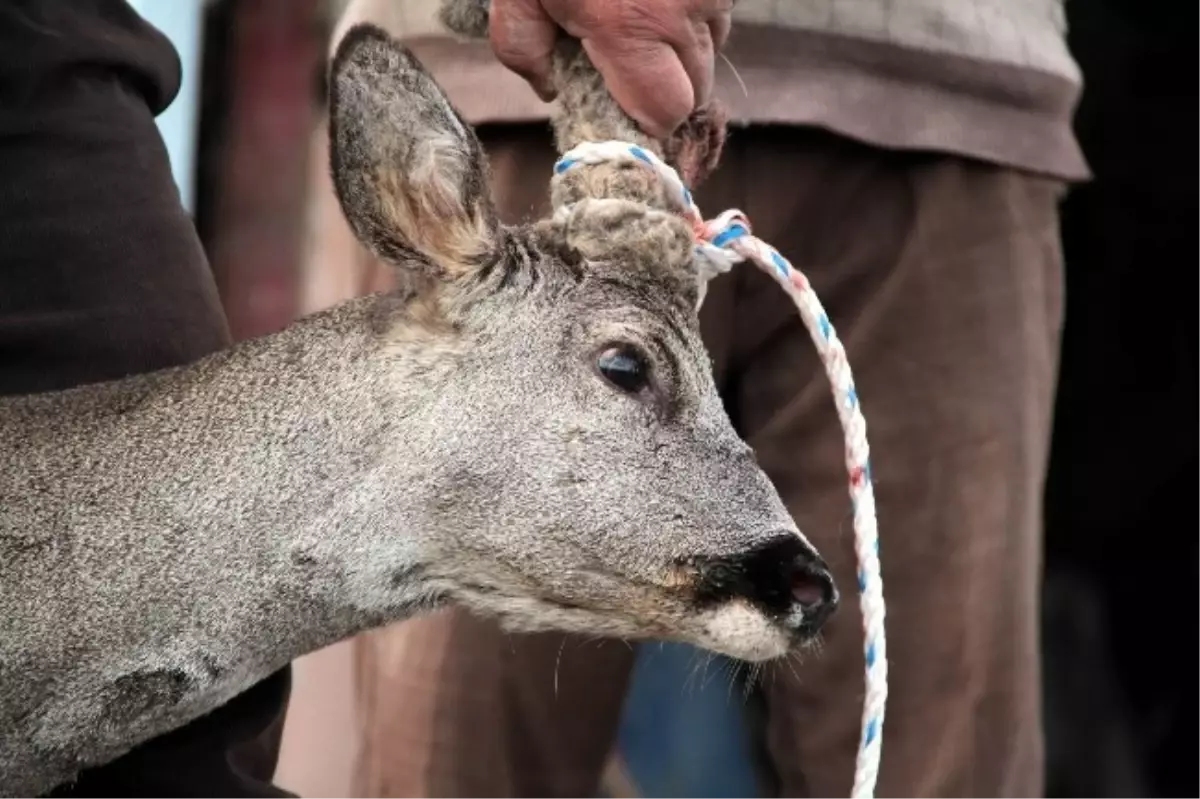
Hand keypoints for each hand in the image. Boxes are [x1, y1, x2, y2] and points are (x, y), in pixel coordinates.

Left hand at [489, 0, 731, 138]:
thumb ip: (524, 48)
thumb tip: (552, 86)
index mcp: (631, 26)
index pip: (666, 110)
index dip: (646, 118)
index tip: (621, 108)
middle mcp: (685, 7)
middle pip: (697, 85)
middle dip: (665, 85)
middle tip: (624, 60)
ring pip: (714, 42)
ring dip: (683, 42)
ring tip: (640, 8)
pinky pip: (719, 2)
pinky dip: (693, 3)